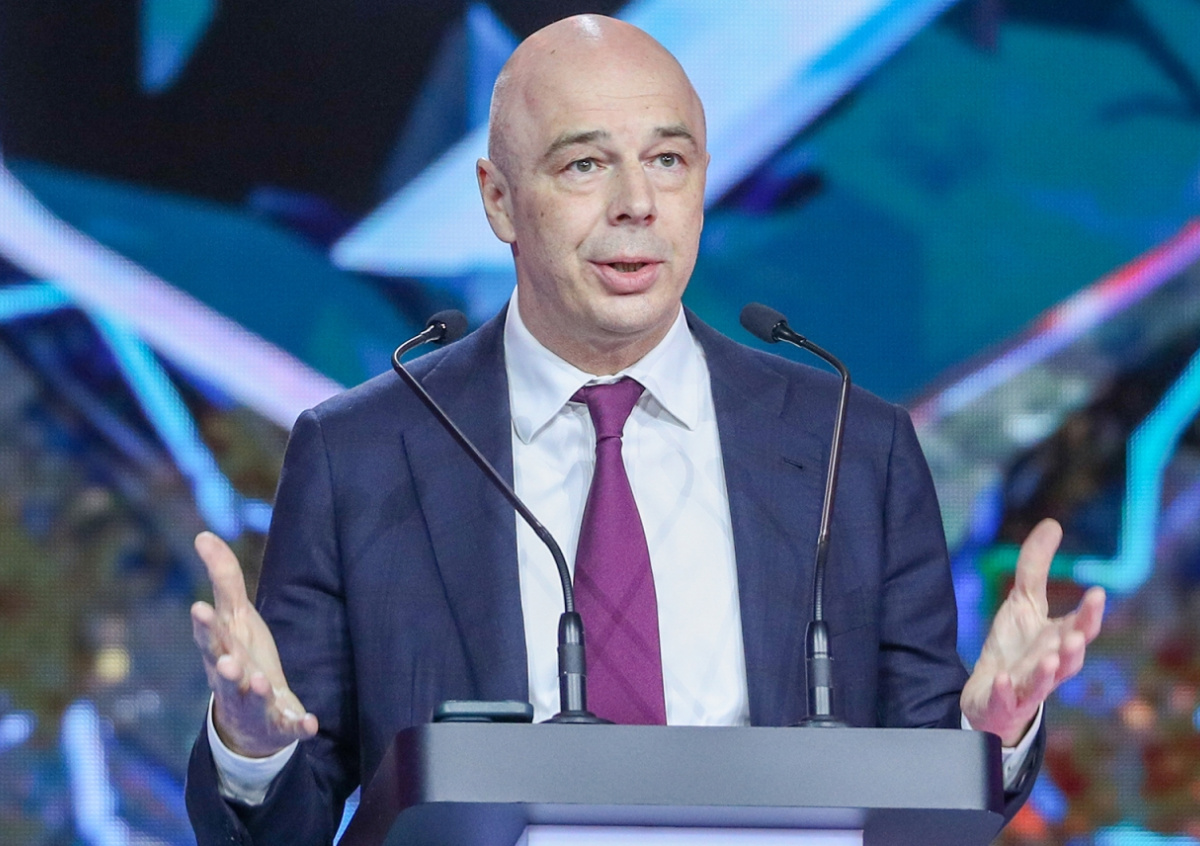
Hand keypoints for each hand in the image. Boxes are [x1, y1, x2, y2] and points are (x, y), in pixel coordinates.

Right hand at [191, 531, 317, 756]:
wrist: (247, 722)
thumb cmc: (239, 656)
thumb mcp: (233, 617)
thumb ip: (223, 578)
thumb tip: (203, 535)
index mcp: (222, 652)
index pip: (210, 637)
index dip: (204, 625)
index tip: (198, 609)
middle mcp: (234, 680)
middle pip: (226, 674)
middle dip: (225, 668)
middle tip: (227, 661)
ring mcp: (255, 705)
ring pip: (254, 700)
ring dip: (258, 691)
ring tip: (262, 681)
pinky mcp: (279, 724)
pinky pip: (290, 726)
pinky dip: (299, 726)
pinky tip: (310, 724)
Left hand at [960, 518, 1105, 745]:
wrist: (992, 695)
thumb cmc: (1016, 647)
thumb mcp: (1023, 602)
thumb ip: (1035, 567)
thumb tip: (1052, 523)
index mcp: (1058, 641)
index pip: (1081, 627)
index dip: (1090, 613)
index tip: (1096, 593)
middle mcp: (1049, 666)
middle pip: (1068, 660)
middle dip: (1073, 648)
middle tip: (1076, 636)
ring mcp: (1026, 687)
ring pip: (1042, 683)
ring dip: (1046, 671)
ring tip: (1049, 657)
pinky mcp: (1002, 702)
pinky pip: (1005, 699)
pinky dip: (1004, 690)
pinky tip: (1000, 678)